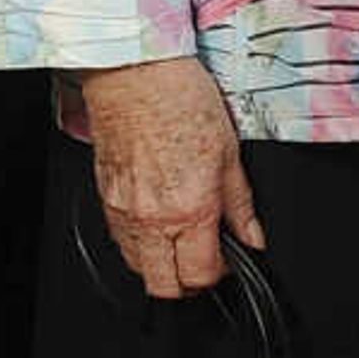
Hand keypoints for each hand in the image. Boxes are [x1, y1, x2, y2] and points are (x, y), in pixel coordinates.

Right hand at [78, 54, 264, 294]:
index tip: (226, 260)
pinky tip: (154, 221)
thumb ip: (241, 204)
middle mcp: (153, 218)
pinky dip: (137, 242)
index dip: (219, 275)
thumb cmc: (180, 98)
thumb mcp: (229, 150)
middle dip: (187, 283)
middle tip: (202, 261)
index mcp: (190, 208)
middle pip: (164, 286)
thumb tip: (253, 236)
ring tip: (179, 240)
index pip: (201, 275)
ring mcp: (124, 211)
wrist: (134, 71)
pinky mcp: (105, 197)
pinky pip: (119, 239)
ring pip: (138, 268)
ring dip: (160, 264)